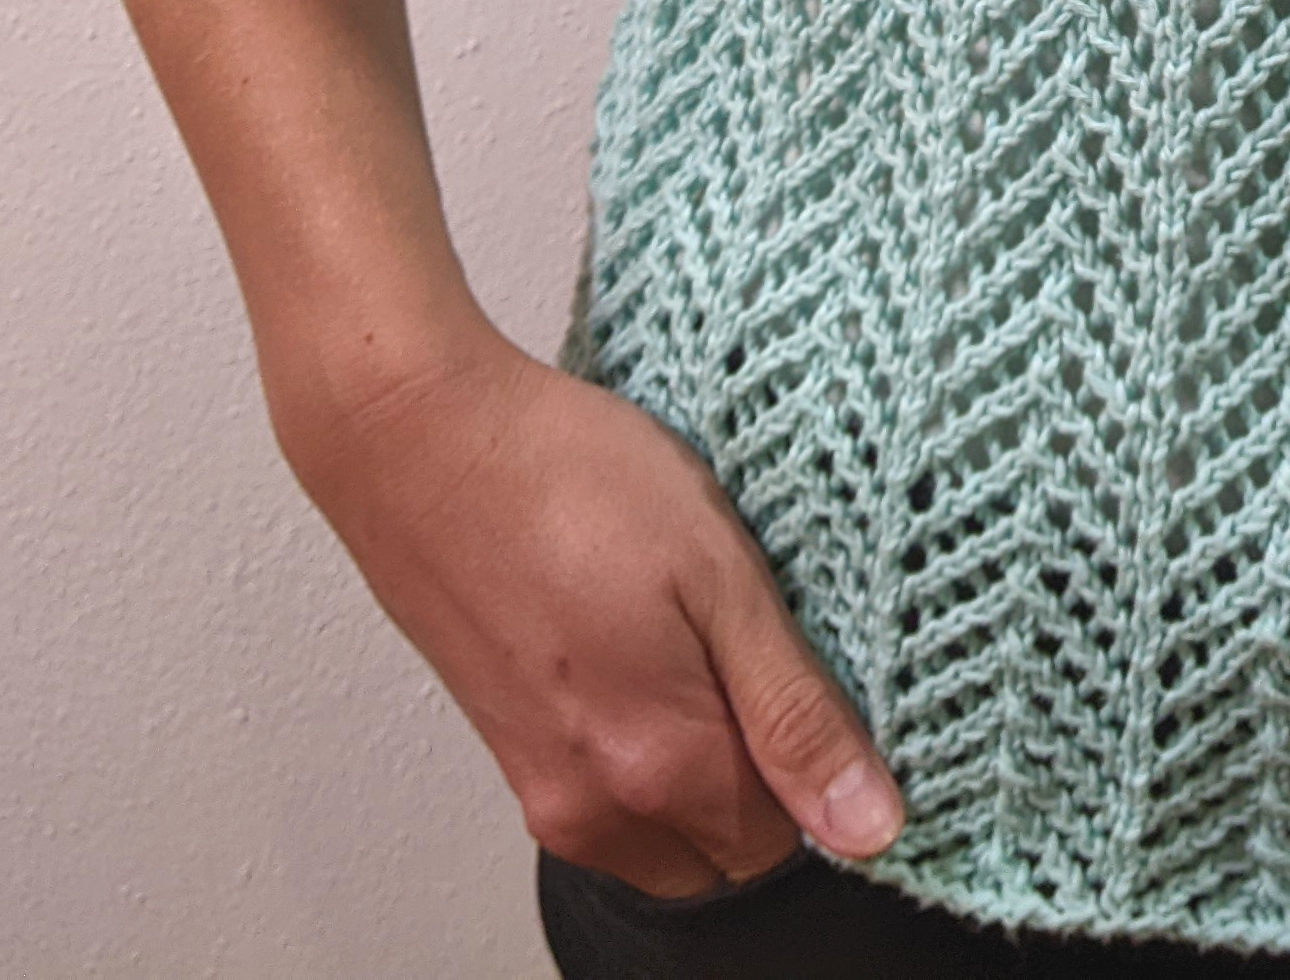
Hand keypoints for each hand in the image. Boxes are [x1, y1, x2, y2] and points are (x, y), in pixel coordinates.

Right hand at [278, 332, 906, 897]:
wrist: (419, 438)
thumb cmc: (568, 476)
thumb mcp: (720, 573)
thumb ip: (795, 712)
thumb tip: (870, 828)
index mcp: (661, 766)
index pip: (788, 841)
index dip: (818, 765)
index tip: (813, 679)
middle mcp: (595, 806)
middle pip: (724, 852)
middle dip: (761, 783)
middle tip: (755, 655)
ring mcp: (540, 785)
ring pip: (662, 834)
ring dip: (698, 773)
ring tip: (695, 647)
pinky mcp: (507, 750)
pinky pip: (604, 799)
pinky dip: (637, 754)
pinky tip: (637, 649)